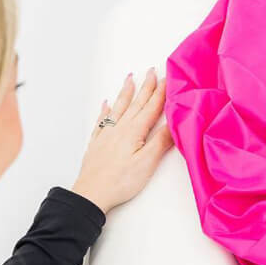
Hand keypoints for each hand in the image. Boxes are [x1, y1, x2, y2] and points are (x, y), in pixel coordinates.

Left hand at [71, 68, 173, 213]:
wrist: (92, 194)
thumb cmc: (120, 181)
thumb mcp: (147, 163)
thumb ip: (160, 141)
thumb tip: (174, 123)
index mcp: (134, 131)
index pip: (151, 108)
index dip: (160, 92)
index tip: (166, 77)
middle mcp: (120, 128)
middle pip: (136, 103)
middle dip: (146, 87)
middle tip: (152, 71)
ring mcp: (106, 135)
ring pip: (118, 108)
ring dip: (126, 93)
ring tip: (130, 78)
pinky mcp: (97, 144)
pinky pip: (102, 121)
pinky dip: (105, 110)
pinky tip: (106, 104)